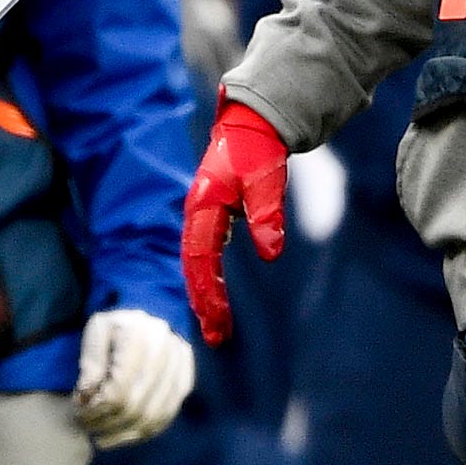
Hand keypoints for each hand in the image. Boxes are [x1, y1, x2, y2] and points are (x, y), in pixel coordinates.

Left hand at [71, 307, 194, 445]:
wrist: (147, 321)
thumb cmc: (115, 326)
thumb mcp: (96, 330)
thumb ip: (91, 359)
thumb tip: (87, 393)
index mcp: (141, 333)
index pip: (120, 387)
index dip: (97, 407)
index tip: (79, 411)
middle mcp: (168, 350)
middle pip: (136, 404)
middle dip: (107, 422)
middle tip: (86, 426)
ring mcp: (181, 369)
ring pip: (153, 416)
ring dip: (123, 433)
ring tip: (100, 436)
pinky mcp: (185, 383)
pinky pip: (166, 417)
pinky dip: (142, 432)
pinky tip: (121, 435)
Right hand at [180, 101, 290, 343]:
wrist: (251, 126)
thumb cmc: (258, 151)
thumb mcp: (267, 181)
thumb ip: (268, 216)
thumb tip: (271, 255)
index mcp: (203, 207)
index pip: (202, 258)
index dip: (209, 290)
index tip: (219, 319)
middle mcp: (197, 215)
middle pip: (194, 268)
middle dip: (204, 303)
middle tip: (216, 338)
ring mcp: (202, 217)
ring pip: (197, 264)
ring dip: (205, 296)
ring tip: (216, 328)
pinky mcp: (212, 218)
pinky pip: (205, 256)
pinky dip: (210, 280)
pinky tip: (215, 298)